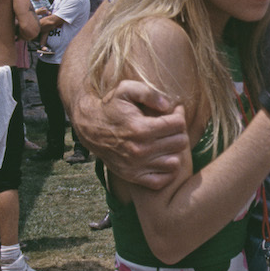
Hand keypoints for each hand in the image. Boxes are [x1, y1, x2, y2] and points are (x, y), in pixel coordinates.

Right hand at [71, 81, 189, 190]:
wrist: (89, 128)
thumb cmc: (111, 106)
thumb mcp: (126, 90)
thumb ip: (149, 93)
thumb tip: (168, 106)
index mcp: (141, 129)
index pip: (178, 125)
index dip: (179, 116)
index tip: (173, 113)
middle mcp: (140, 150)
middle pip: (180, 143)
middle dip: (178, 132)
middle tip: (170, 127)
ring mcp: (136, 166)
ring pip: (175, 162)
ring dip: (174, 151)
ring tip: (166, 142)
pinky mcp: (133, 177)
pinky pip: (162, 181)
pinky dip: (166, 171)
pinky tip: (161, 158)